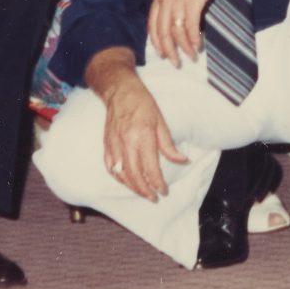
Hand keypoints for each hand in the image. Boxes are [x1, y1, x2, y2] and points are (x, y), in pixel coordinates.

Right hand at [102, 73, 188, 200]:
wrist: (120, 91)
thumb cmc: (143, 103)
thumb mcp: (161, 121)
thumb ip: (169, 145)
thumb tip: (183, 160)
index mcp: (143, 136)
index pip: (150, 167)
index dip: (157, 183)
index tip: (164, 191)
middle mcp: (127, 142)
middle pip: (134, 175)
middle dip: (145, 190)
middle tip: (154, 198)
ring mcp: (114, 144)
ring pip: (121, 174)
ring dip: (132, 187)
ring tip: (143, 193)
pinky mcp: (106, 144)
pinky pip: (110, 167)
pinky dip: (118, 177)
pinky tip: (126, 182)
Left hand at [147, 0, 237, 66]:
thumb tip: (176, 15)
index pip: (153, 24)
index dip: (156, 41)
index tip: (162, 52)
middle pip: (162, 32)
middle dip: (169, 50)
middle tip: (175, 62)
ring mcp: (179, 0)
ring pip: (177, 31)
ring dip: (184, 47)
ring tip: (191, 56)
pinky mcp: (193, 1)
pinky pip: (190, 26)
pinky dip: (193, 39)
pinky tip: (198, 45)